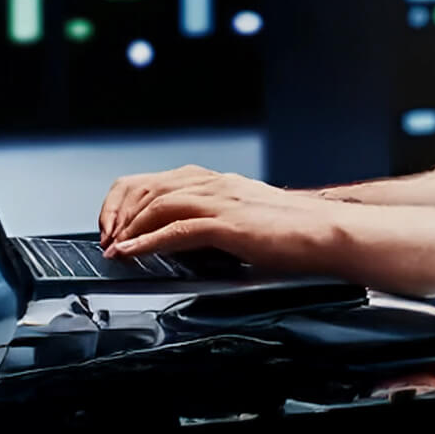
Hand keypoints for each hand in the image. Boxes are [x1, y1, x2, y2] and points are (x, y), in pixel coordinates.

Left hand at [97, 167, 356, 275]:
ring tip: (113, 248)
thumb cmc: (295, 232)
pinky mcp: (228, 224)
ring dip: (127, 229)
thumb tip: (184, 239)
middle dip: (118, 214)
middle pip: (147, 188)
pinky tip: (132, 254)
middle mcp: (213, 184)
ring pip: (157, 206)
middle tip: (104, 238)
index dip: (126, 200)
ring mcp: (220, 201)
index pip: (155, 180)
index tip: (113, 224)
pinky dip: (147, 242)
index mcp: (216, 181)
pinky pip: (175, 230)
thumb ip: (215, 220)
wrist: (329, 233)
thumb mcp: (246, 217)